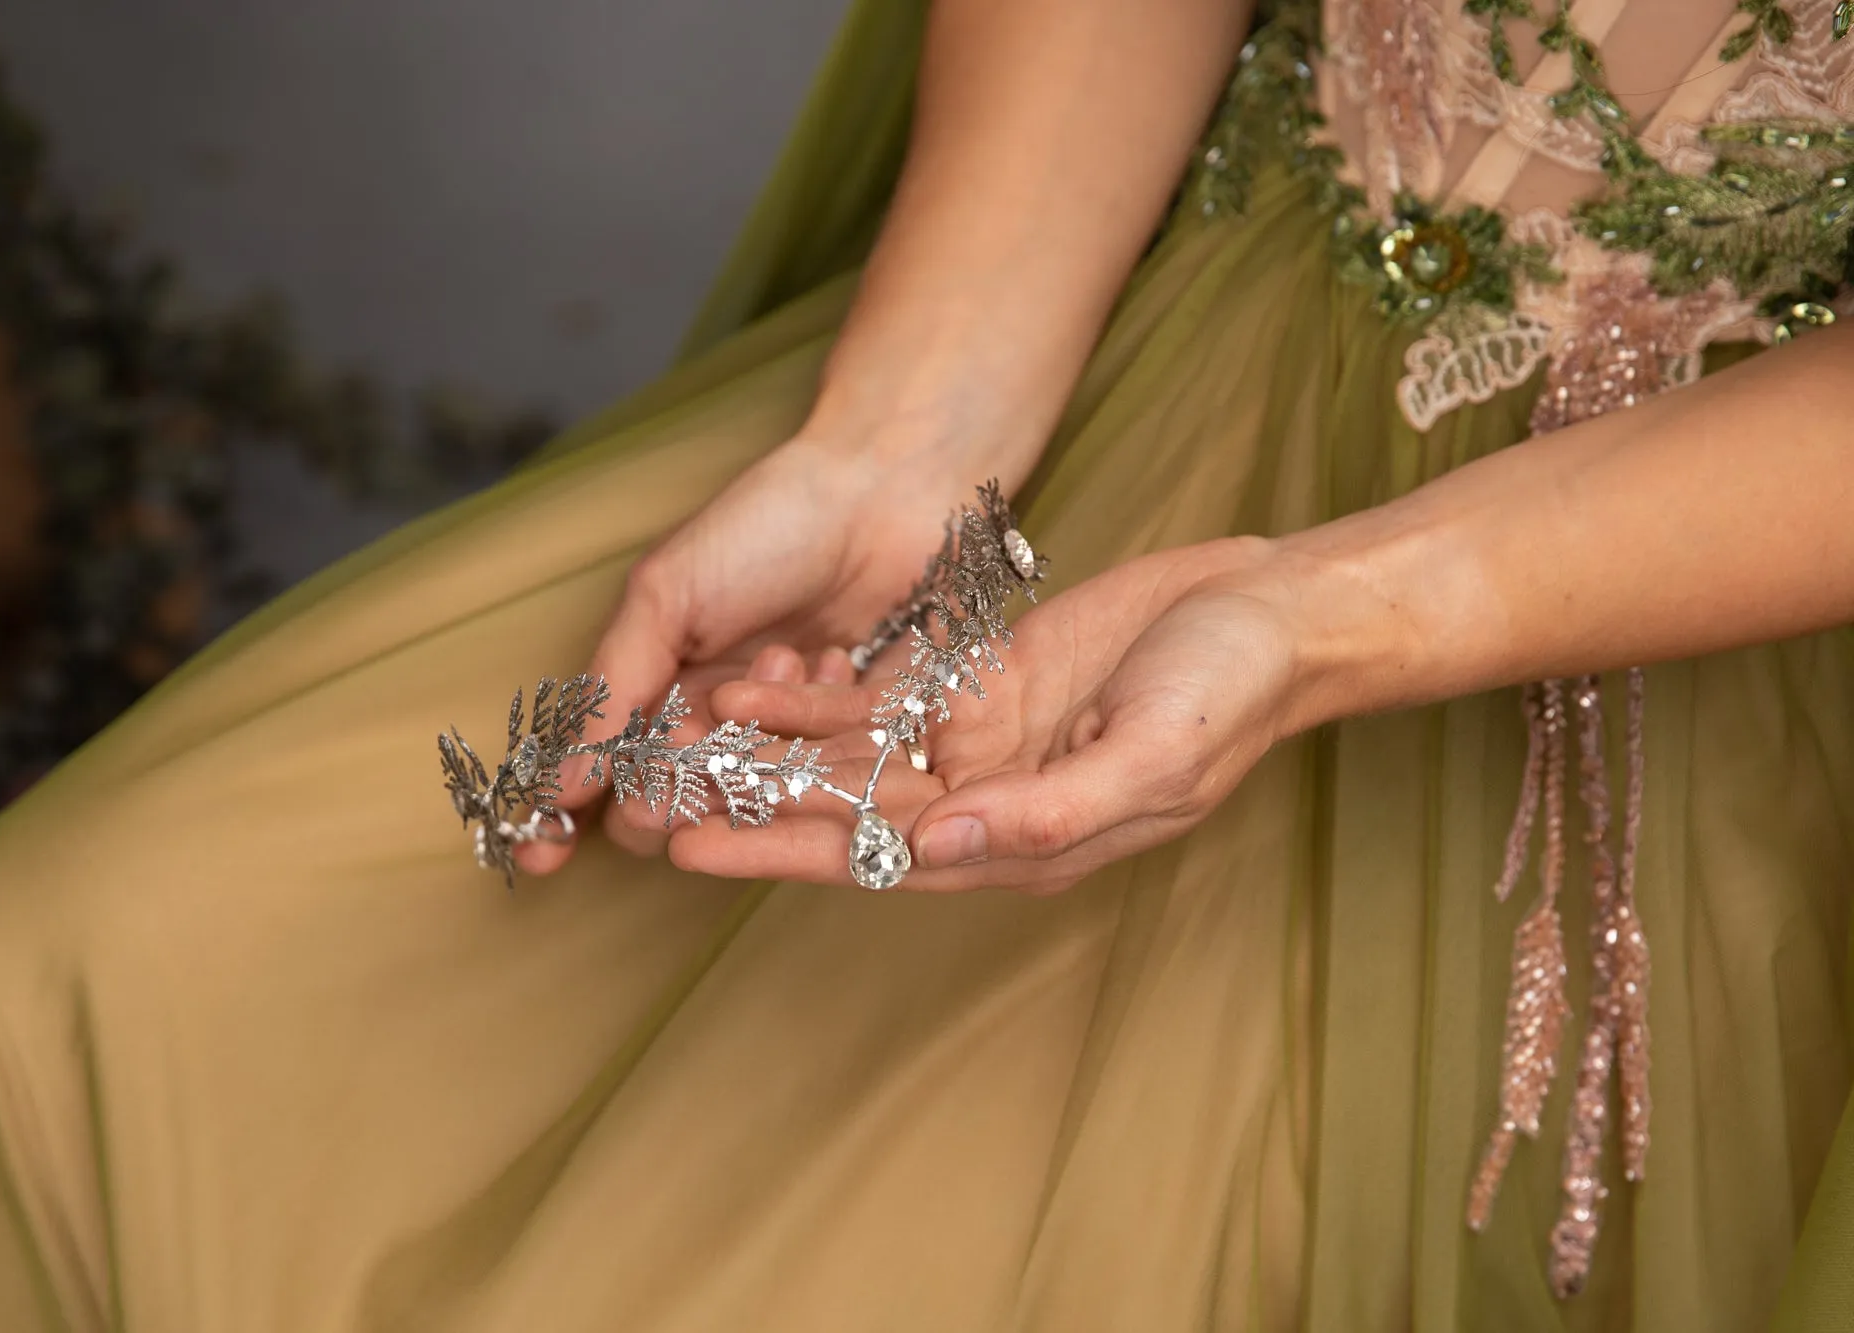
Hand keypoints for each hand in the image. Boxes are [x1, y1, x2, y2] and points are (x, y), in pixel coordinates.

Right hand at [516, 432, 1022, 873]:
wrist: (886, 487)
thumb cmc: (765, 525)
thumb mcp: (667, 595)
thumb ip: (611, 687)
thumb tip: (555, 787)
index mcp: (661, 691)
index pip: (602, 780)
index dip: (565, 823)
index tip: (542, 855)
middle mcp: (721, 728)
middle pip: (676, 805)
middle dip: (678, 781)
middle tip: (701, 726)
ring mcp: (791, 740)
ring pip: (753, 800)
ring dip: (759, 743)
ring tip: (780, 657)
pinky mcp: (862, 742)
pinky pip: (830, 778)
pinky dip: (820, 721)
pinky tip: (831, 659)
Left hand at [665, 536, 1318, 893]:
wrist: (1271, 612)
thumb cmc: (1229, 692)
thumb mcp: (1152, 758)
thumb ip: (1048, 813)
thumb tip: (943, 847)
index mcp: (1022, 838)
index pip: (880, 856)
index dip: (785, 850)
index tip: (696, 848)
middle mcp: (986, 800)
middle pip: (844, 815)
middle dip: (748, 812)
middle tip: (646, 808)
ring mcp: (980, 742)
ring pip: (850, 758)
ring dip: (767, 756)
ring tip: (671, 749)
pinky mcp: (979, 684)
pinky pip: (882, 698)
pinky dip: (817, 697)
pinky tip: (749, 688)